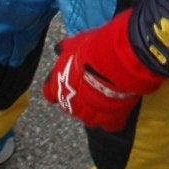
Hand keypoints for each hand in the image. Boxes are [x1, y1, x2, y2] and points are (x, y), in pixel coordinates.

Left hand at [43, 15, 164, 131]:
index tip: (67, 81)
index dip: (57, 87)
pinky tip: (119, 108)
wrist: (115, 63)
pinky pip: (110, 124)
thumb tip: (60, 48)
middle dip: (79, 99)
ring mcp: (89, 116)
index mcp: (56, 88)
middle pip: (71, 107)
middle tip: (91, 86)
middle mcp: (70, 106)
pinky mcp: (110, 120)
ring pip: (89, 118)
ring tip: (106, 97)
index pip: (49, 93)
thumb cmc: (91, 51)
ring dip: (95, 110)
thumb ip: (68, 50)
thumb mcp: (75, 44)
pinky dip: (113, 118)